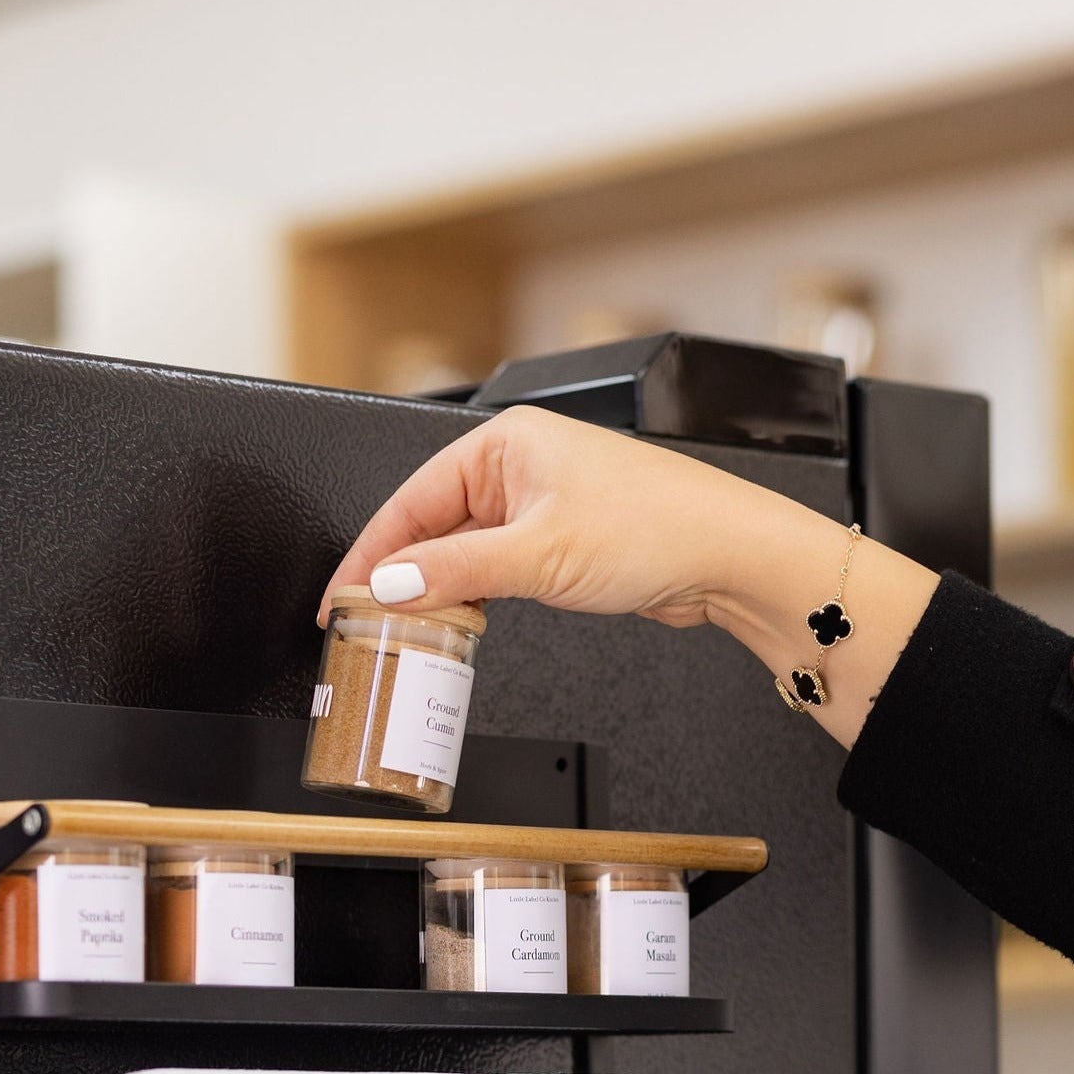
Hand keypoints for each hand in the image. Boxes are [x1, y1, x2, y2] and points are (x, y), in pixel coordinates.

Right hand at [320, 406, 778, 628]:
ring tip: (414, 629)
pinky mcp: (568, 541)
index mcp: (505, 443)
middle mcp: (522, 466)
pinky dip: (481, 595)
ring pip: (469, 550)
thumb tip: (392, 583)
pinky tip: (469, 622)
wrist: (731, 555)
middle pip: (435, 524)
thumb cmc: (657, 528)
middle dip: (404, 574)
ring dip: (444, 589)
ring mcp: (545, 504)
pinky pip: (503, 567)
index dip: (372, 551)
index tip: (342, 594)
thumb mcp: (538, 554)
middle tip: (369, 622)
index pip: (412, 498)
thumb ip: (458, 571)